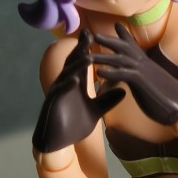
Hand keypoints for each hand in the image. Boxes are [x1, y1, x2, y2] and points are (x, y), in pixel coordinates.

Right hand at [33, 29, 123, 153]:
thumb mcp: (96, 111)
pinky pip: (60, 93)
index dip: (88, 49)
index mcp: (75, 84)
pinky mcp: (53, 104)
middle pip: (73, 63)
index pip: (82, 63)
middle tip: (89, 34)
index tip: (97, 35)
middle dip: (81, 49)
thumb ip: (108, 100)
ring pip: (67, 75)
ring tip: (88, 57)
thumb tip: (124, 90)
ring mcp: (58, 93)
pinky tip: (75, 80)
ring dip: (77, 66)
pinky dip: (67, 86)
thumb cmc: (73, 125)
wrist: (58, 143)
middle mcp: (66, 84)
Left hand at [90, 25, 177, 127]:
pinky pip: (124, 75)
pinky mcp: (142, 83)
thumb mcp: (152, 86)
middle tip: (93, 34)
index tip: (116, 25)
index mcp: (146, 66)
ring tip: (87, 54)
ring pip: (120, 59)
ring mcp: (144, 72)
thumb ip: (144, 79)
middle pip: (125, 47)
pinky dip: (111, 72)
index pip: (134, 47)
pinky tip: (98, 73)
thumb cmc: (167, 100)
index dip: (124, 36)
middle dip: (109, 40)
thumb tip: (140, 78)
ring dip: (102, 56)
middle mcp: (145, 65)